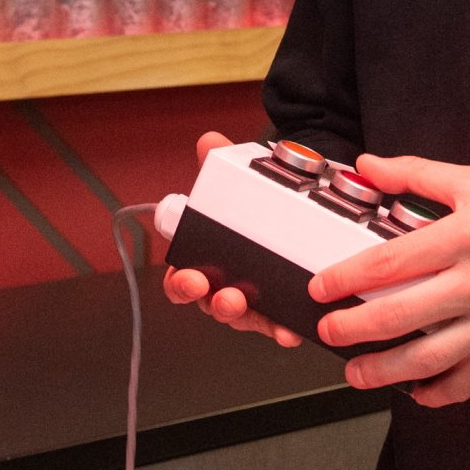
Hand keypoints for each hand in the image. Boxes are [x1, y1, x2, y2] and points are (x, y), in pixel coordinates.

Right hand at [162, 133, 302, 347]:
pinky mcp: (272, 312)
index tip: (190, 277)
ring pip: (241, 318)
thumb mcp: (231, 188)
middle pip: (209, 304)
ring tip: (263, 312)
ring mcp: (247, 303)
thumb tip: (209, 141)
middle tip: (228, 296)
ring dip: (249, 318)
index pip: (179, 280)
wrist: (283, 218)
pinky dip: (281, 328)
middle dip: (218, 304)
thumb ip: (216, 164)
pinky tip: (290, 328)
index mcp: (201, 262)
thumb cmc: (244, 213)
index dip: (180, 283)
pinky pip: (273, 325)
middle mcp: (219, 287)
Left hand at [309, 152, 469, 405]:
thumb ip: (417, 174)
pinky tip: (409, 389)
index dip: (347, 276)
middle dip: (353, 328)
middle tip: (327, 330)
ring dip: (381, 372)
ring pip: (425, 361)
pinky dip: (432, 394)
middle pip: (399, 316)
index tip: (321, 286)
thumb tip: (367, 167)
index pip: (390, 261)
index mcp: (465, 238)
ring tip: (353, 373)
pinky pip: (462, 385)